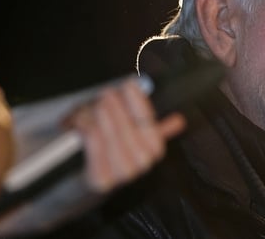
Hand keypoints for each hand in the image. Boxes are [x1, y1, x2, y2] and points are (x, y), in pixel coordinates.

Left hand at [66, 76, 185, 191]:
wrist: (99, 180)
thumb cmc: (117, 148)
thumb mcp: (136, 133)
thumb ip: (151, 123)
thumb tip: (179, 122)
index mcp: (155, 149)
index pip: (148, 120)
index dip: (138, 101)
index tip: (129, 84)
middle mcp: (142, 162)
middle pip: (128, 128)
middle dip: (117, 108)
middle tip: (108, 92)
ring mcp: (122, 172)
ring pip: (111, 137)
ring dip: (102, 118)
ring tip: (96, 104)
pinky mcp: (103, 179)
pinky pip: (95, 149)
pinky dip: (90, 133)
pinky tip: (85, 121)